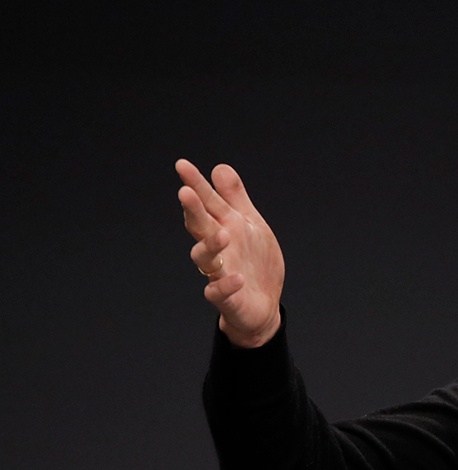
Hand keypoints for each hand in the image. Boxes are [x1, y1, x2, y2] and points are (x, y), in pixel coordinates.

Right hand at [176, 159, 284, 347]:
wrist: (264, 304)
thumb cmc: (254, 262)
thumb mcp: (250, 225)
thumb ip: (234, 199)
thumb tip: (219, 167)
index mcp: (223, 228)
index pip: (207, 204)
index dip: (195, 185)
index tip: (182, 165)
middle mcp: (218, 249)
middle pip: (200, 227)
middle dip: (193, 211)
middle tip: (186, 193)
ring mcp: (220, 273)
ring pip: (206, 259)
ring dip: (211, 246)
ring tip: (222, 235)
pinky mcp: (228, 298)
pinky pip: (220, 292)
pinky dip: (227, 286)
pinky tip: (238, 277)